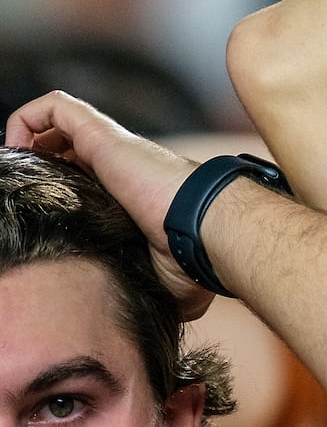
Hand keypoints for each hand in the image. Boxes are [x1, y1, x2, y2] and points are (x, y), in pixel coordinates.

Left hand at [5, 91, 212, 318]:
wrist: (207, 230)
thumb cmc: (193, 258)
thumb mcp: (165, 281)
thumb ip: (149, 287)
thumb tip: (149, 318)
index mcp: (131, 194)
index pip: (88, 178)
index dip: (60, 188)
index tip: (39, 213)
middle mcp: (120, 164)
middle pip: (68, 147)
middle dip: (37, 164)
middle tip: (22, 192)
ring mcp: (110, 145)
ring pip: (57, 121)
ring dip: (27, 138)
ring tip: (14, 165)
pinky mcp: (100, 134)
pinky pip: (53, 108)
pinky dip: (27, 119)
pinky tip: (16, 148)